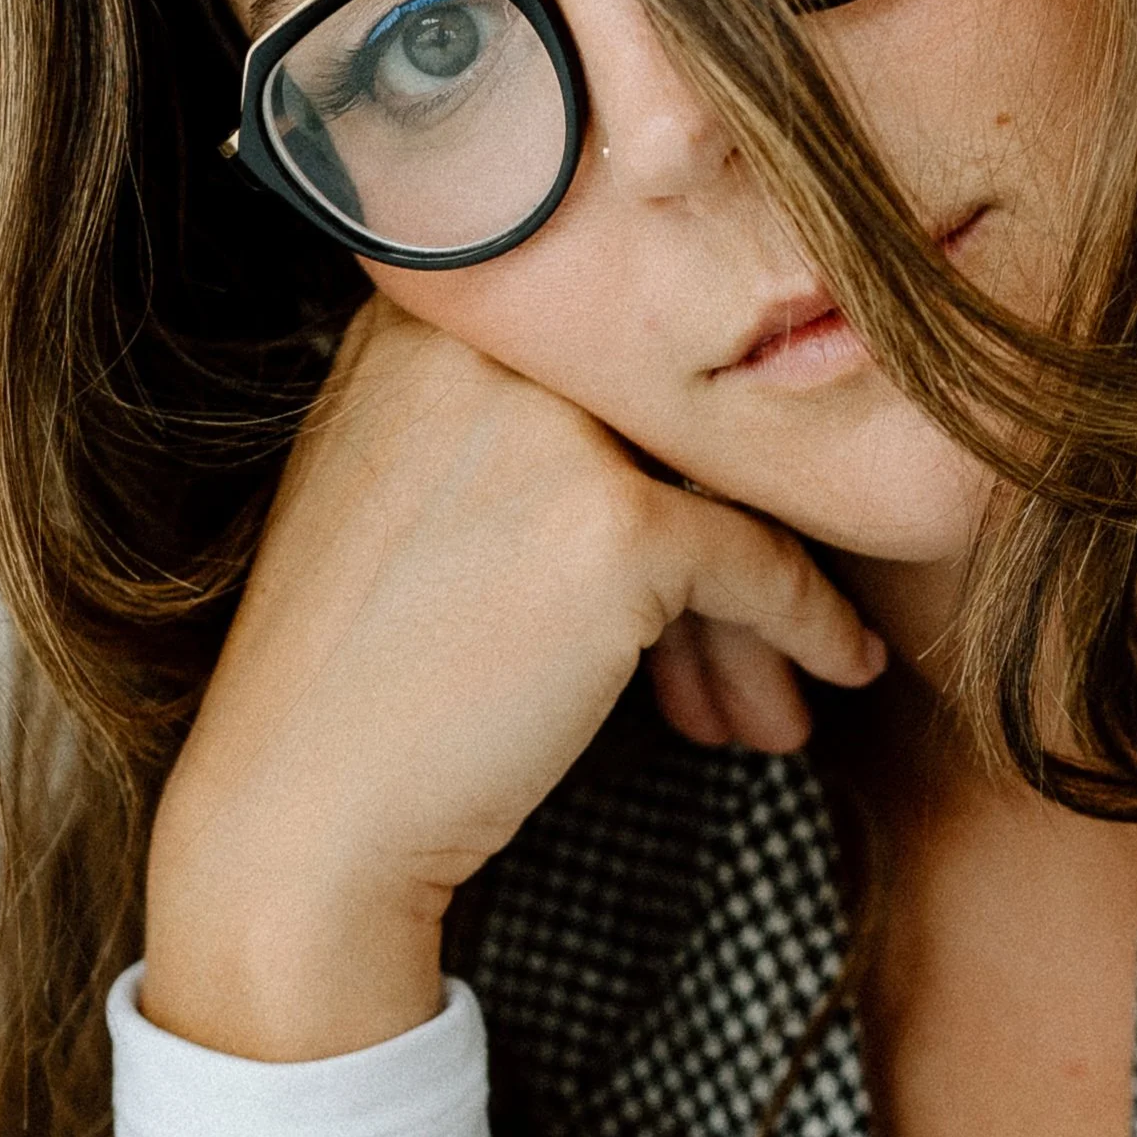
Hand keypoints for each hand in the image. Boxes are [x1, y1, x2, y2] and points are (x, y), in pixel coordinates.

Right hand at [143, 299, 883, 1061]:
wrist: (299, 820)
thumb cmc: (349, 683)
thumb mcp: (395, 490)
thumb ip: (503, 416)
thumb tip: (678, 413)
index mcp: (421, 315)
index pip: (610, 351)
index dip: (662, 452)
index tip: (695, 543)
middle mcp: (483, 340)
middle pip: (672, 414)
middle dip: (713, 534)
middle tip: (736, 645)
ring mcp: (551, 426)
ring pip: (724, 487)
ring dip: (758, 600)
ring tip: (765, 694)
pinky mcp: (618, 525)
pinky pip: (763, 563)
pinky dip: (808, 626)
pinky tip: (836, 671)